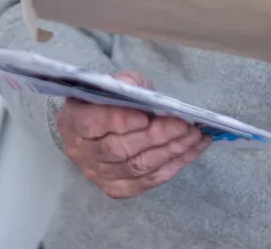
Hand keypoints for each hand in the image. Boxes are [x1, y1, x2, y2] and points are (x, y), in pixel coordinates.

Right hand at [56, 71, 210, 198]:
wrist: (98, 124)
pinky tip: (192, 149)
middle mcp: (82, 152)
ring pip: (137, 167)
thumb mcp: (114, 82)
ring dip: (170, 151)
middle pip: (120, 149)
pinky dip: (174, 165)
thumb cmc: (108, 99)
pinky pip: (147, 181)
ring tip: (195, 135)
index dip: (120, 121)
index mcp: (74, 120)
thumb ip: (126, 85)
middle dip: (157, 137)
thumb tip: (146, 97)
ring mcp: (99, 174)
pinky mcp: (117, 188)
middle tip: (184, 124)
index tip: (146, 116)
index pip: (93, 124)